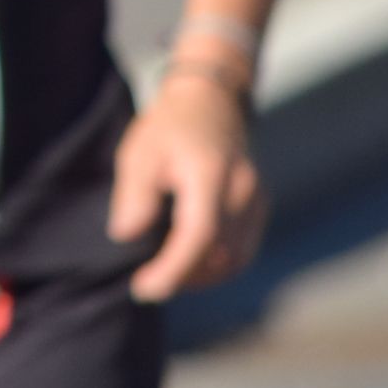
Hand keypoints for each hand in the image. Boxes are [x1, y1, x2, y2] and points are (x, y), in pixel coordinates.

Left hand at [109, 67, 266, 301]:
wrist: (210, 99)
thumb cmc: (168, 126)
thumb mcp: (139, 153)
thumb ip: (134, 195)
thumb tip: (126, 236)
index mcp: (210, 174)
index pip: (199, 236)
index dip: (172, 270)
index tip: (143, 288)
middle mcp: (243, 190)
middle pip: (220, 254)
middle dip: (183, 278)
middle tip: (146, 285)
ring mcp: (257, 198)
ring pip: (236, 258)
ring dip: (202, 276)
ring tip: (165, 276)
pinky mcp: (260, 205)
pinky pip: (244, 248)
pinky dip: (218, 265)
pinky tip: (189, 263)